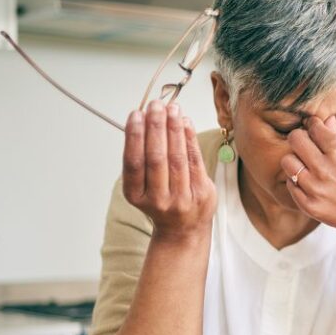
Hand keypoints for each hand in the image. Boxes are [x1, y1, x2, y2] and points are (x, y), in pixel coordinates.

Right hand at [122, 101, 215, 241]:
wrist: (184, 229)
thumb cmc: (161, 199)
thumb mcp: (142, 185)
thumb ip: (143, 156)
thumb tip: (148, 118)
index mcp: (136, 196)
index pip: (134, 162)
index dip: (134, 136)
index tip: (136, 113)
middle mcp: (158, 199)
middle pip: (156, 158)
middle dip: (156, 128)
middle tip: (155, 105)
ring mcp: (182, 198)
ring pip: (177, 158)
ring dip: (174, 129)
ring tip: (172, 108)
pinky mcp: (202, 193)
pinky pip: (195, 161)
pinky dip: (190, 139)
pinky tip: (185, 122)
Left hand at [280, 115, 335, 248]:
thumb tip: (328, 121)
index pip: (315, 127)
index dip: (314, 125)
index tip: (316, 129)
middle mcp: (325, 168)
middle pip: (295, 139)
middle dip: (300, 138)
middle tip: (306, 144)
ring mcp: (315, 187)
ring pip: (287, 161)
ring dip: (294, 161)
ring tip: (304, 165)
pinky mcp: (309, 204)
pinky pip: (290, 185)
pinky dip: (296, 182)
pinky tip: (308, 183)